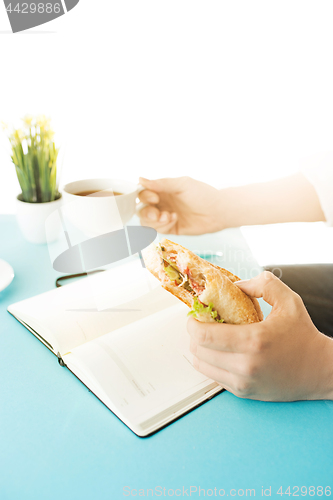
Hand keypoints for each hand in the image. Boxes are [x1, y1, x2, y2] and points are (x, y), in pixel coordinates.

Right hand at [137, 176, 223, 234]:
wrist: (218, 212)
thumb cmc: (203, 194)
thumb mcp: (182, 184)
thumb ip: (161, 183)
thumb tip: (140, 179)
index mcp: (162, 189)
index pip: (142, 192)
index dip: (144, 196)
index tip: (155, 198)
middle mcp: (161, 202)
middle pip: (141, 209)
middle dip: (147, 212)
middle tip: (158, 214)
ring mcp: (164, 216)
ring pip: (146, 221)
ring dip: (154, 221)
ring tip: (168, 217)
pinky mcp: (170, 228)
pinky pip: (157, 229)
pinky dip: (163, 226)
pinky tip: (175, 219)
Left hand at [187, 271, 332, 400]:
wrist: (320, 370)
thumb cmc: (303, 335)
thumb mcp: (288, 300)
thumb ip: (262, 284)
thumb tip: (235, 285)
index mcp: (253, 341)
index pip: (204, 336)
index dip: (193, 323)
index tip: (195, 314)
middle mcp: (245, 365)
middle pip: (198, 350)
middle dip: (194, 334)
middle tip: (201, 323)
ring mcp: (243, 382)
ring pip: (202, 365)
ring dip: (199, 349)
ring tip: (210, 337)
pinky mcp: (244, 392)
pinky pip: (213, 376)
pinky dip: (211, 362)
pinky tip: (221, 351)